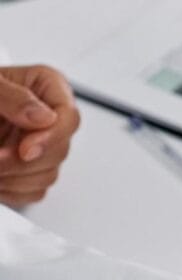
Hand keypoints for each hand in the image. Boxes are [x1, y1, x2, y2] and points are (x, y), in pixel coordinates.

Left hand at [0, 65, 80, 206]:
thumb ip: (13, 97)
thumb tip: (44, 117)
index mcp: (48, 87)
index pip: (69, 117)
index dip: (51, 138)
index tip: (25, 151)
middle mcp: (51, 118)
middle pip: (59, 151)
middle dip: (21, 161)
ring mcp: (45, 146)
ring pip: (48, 175)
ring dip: (14, 176)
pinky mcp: (35, 170)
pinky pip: (35, 190)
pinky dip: (12, 188)